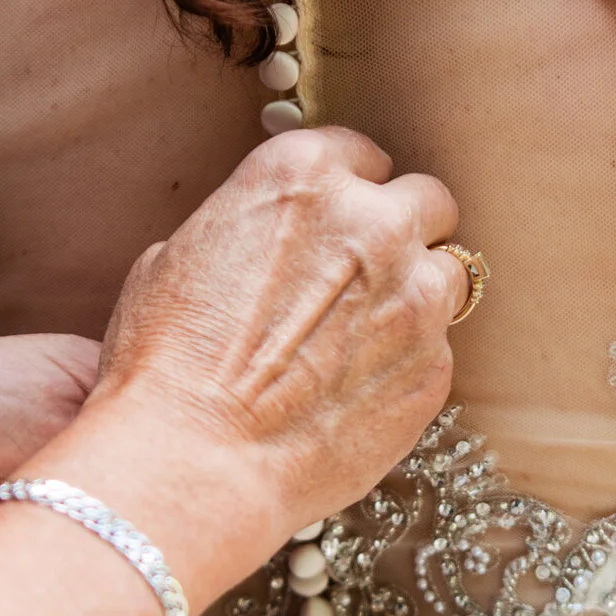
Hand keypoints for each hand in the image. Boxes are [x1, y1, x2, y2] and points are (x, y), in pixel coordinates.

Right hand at [74, 128, 465, 576]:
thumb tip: (258, 242)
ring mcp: (415, 297)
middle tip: (365, 273)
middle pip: (427, 200)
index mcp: (304, 177)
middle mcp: (374, 224)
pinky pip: (436, 349)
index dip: (348, 191)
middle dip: (402, 230)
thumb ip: (245, 230)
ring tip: (366, 337)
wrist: (195, 461)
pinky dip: (407, 362)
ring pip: (449, 273)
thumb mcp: (176, 258)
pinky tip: (356, 391)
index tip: (337, 219)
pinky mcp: (434, 369)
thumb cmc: (165, 363)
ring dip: (416, 293)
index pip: (362, 154)